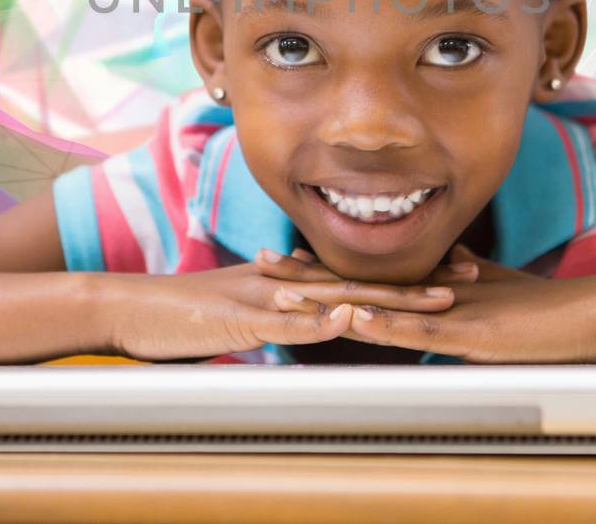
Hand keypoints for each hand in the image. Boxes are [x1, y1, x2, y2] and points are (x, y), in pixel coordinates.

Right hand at [97, 257, 467, 361]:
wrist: (127, 310)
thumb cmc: (178, 319)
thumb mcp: (239, 316)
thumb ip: (277, 313)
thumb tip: (311, 315)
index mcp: (285, 283)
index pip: (352, 277)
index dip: (400, 277)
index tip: (446, 274)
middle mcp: (283, 282)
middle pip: (361, 279)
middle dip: (416, 281)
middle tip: (469, 277)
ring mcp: (264, 298)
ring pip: (337, 295)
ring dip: (389, 297)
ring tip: (437, 297)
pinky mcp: (242, 318)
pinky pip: (287, 321)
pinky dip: (319, 320)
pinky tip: (352, 318)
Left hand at [263, 243, 595, 363]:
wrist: (595, 315)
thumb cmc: (551, 309)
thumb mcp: (497, 293)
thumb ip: (467, 279)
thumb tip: (447, 267)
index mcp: (436, 287)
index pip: (370, 276)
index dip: (326, 268)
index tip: (285, 259)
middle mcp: (436, 294)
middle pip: (361, 283)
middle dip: (310, 277)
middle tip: (262, 264)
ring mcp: (452, 313)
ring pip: (381, 303)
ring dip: (331, 299)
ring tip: (286, 295)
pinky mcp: (473, 334)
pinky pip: (422, 331)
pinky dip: (388, 325)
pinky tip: (357, 319)